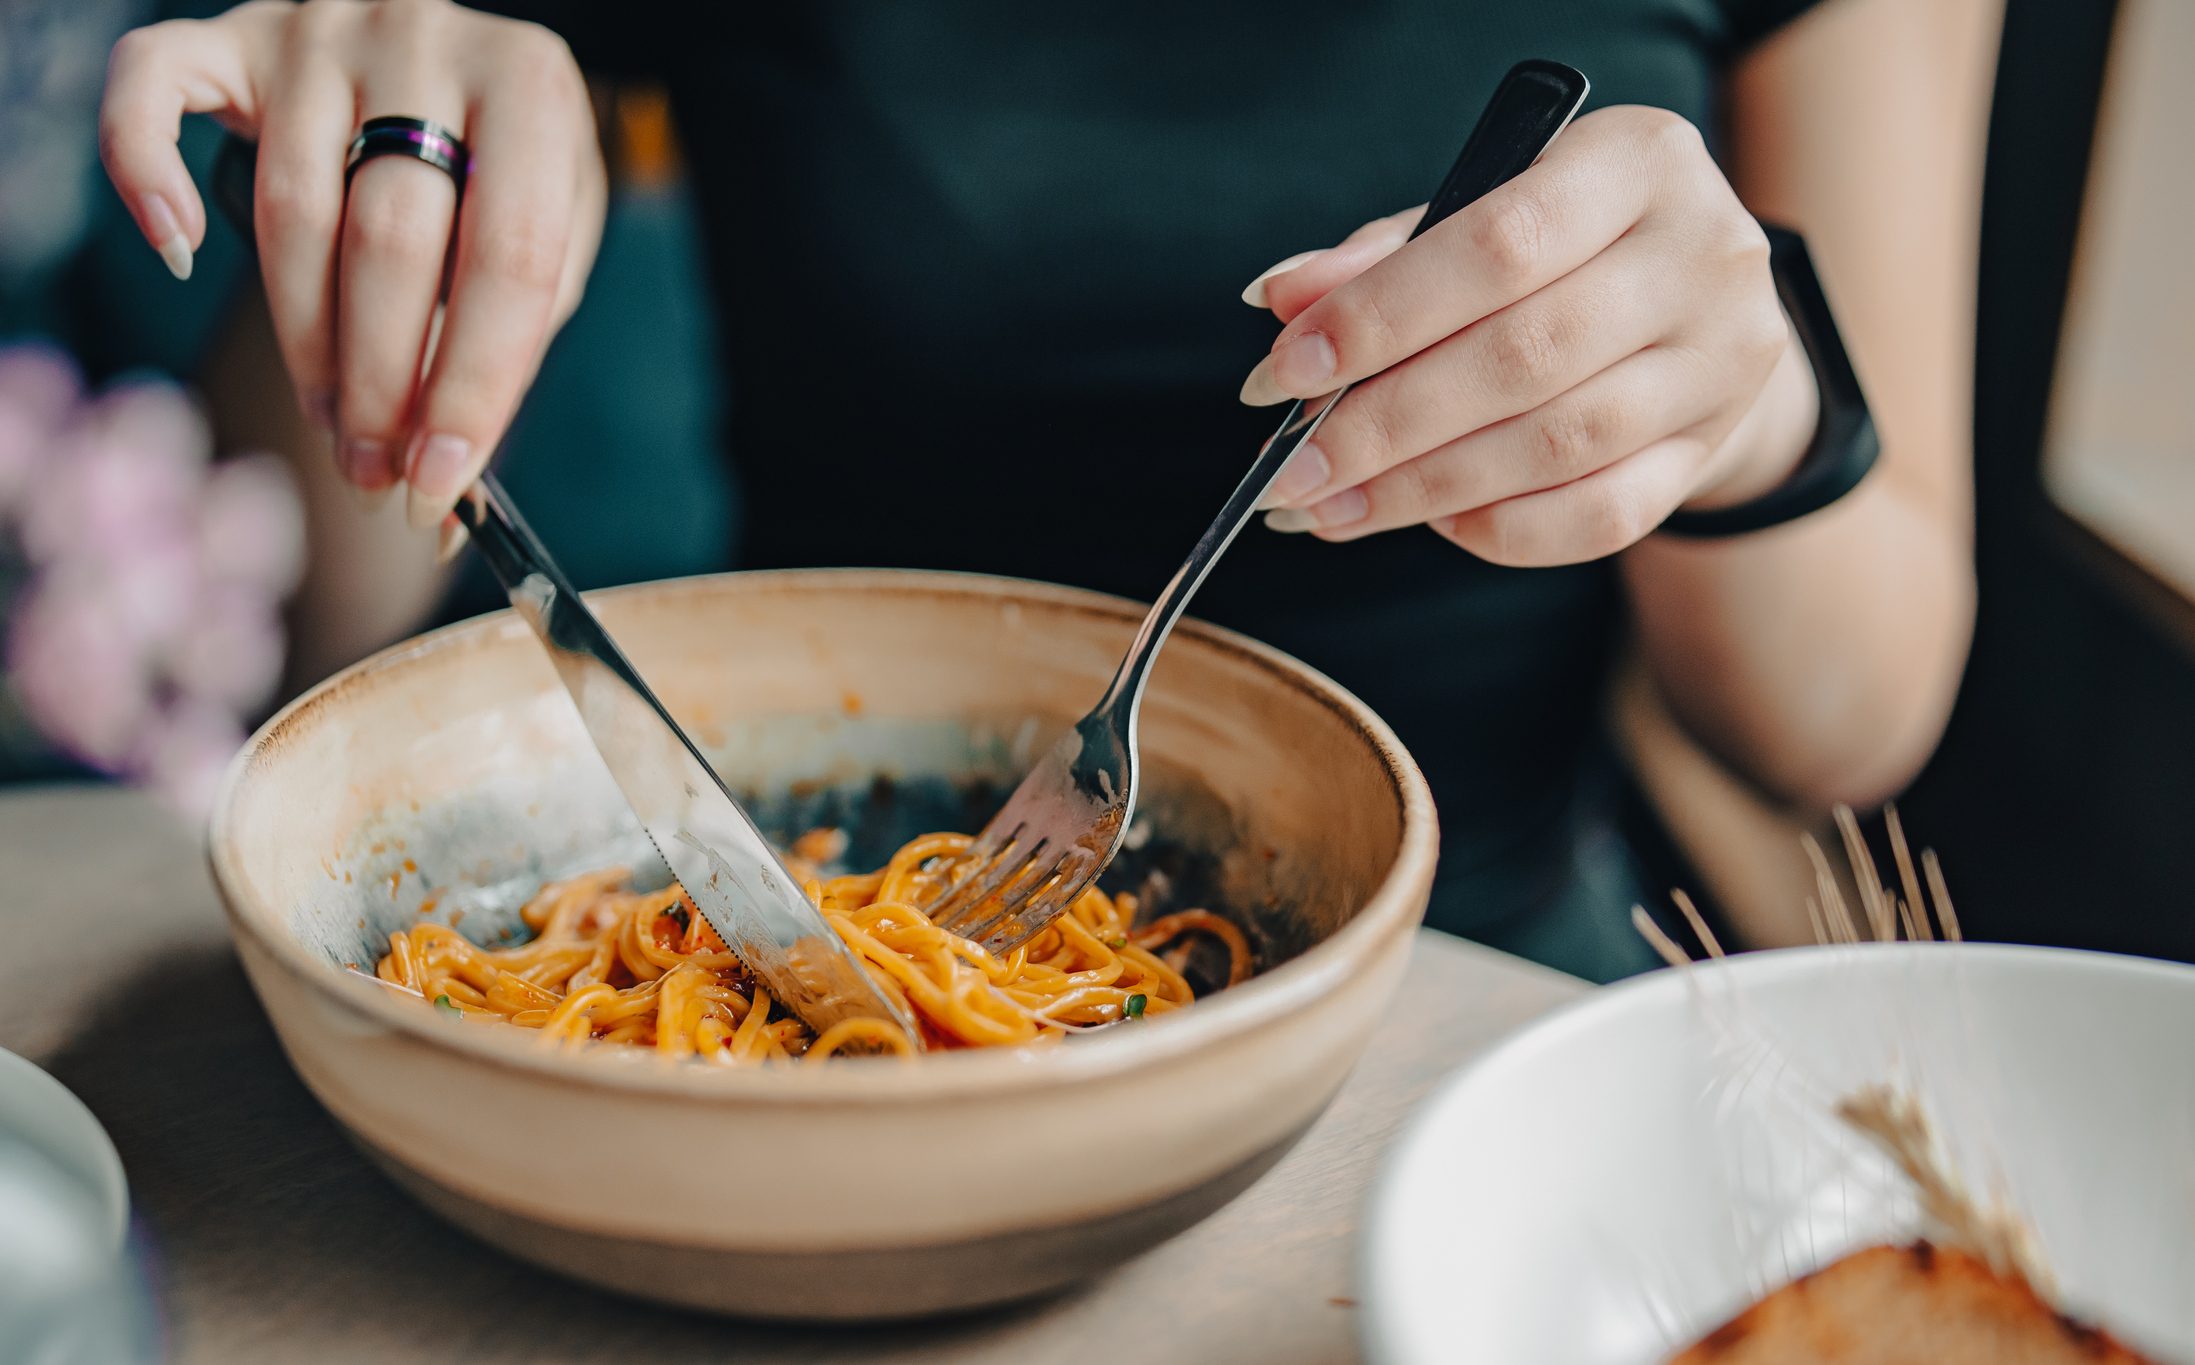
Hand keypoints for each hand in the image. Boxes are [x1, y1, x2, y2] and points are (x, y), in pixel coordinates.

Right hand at [100, 0, 606, 530]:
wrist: (457, 62)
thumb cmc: (505, 164)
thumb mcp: (558, 226)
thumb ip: (517, 329)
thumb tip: (451, 471)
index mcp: (529, 85)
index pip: (511, 256)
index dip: (474, 381)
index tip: (443, 475)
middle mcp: (421, 37)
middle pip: (391, 241)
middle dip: (382, 382)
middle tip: (377, 469)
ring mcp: (319, 31)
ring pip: (292, 211)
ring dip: (308, 343)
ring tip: (333, 424)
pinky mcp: (233, 35)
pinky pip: (151, 85)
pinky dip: (145, 172)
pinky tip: (181, 252)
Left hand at [1241, 106, 1818, 564]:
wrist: (1697, 302)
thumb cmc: (1566, 247)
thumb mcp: (1486, 211)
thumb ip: (1386, 254)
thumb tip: (1280, 300)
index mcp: (1638, 162)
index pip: (1498, 246)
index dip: (1380, 317)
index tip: (1286, 373)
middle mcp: (1702, 256)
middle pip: (1524, 358)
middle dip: (1384, 424)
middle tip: (1292, 469)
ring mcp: (1720, 361)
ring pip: (1556, 446)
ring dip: (1423, 488)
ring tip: (1332, 506)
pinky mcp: (1711, 448)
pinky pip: (1599, 515)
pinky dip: (1502, 529)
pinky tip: (1432, 522)